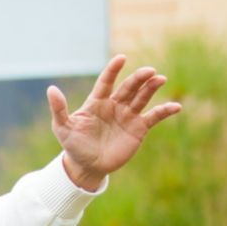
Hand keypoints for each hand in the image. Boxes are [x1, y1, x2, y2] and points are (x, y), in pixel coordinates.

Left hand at [50, 54, 181, 189]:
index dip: (113, 70)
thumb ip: (59, 109)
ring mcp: (128, 115)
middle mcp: (114, 105)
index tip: (121, 58)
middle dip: (139, 78)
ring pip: (142, 97)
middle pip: (129, 87)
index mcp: (97, 102)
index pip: (106, 82)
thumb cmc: (73, 146)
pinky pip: (154, 116)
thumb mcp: (63, 128)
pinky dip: (165, 111)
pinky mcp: (139, 128)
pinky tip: (175, 106)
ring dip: (151, 88)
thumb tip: (51, 89)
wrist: (87, 167)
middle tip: (150, 71)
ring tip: (160, 79)